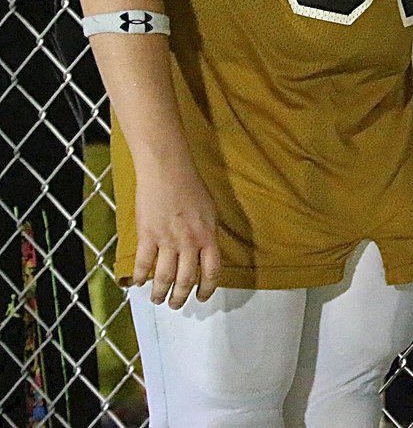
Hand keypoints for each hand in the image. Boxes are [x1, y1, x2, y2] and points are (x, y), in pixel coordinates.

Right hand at [132, 162, 221, 308]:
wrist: (168, 170)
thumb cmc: (190, 186)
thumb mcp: (209, 211)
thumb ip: (207, 234)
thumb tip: (205, 253)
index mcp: (208, 235)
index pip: (212, 272)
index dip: (207, 289)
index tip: (202, 297)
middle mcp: (189, 242)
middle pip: (186, 280)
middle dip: (180, 297)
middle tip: (176, 304)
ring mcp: (167, 240)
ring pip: (163, 278)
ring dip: (159, 293)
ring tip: (156, 298)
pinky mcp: (147, 235)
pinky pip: (143, 264)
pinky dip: (139, 277)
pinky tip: (138, 282)